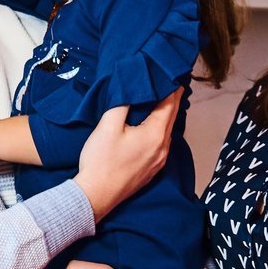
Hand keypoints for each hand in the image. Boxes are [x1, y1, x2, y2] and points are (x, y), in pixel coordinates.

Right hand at [72, 90, 178, 220]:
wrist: (95, 196)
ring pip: (167, 131)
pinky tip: (152, 127)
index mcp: (155, 134)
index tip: (172, 72)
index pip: (169, 104)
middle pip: (171, 117)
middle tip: (171, 82)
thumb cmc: (100, 161)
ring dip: (166, 115)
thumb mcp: (108, 125)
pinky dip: (160, 130)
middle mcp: (162, 148)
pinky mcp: (151, 170)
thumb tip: (131, 86)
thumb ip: (122, 102)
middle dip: (171, 99)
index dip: (171, 86)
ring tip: (162, 100)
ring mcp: (158, 161)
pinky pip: (161, 144)